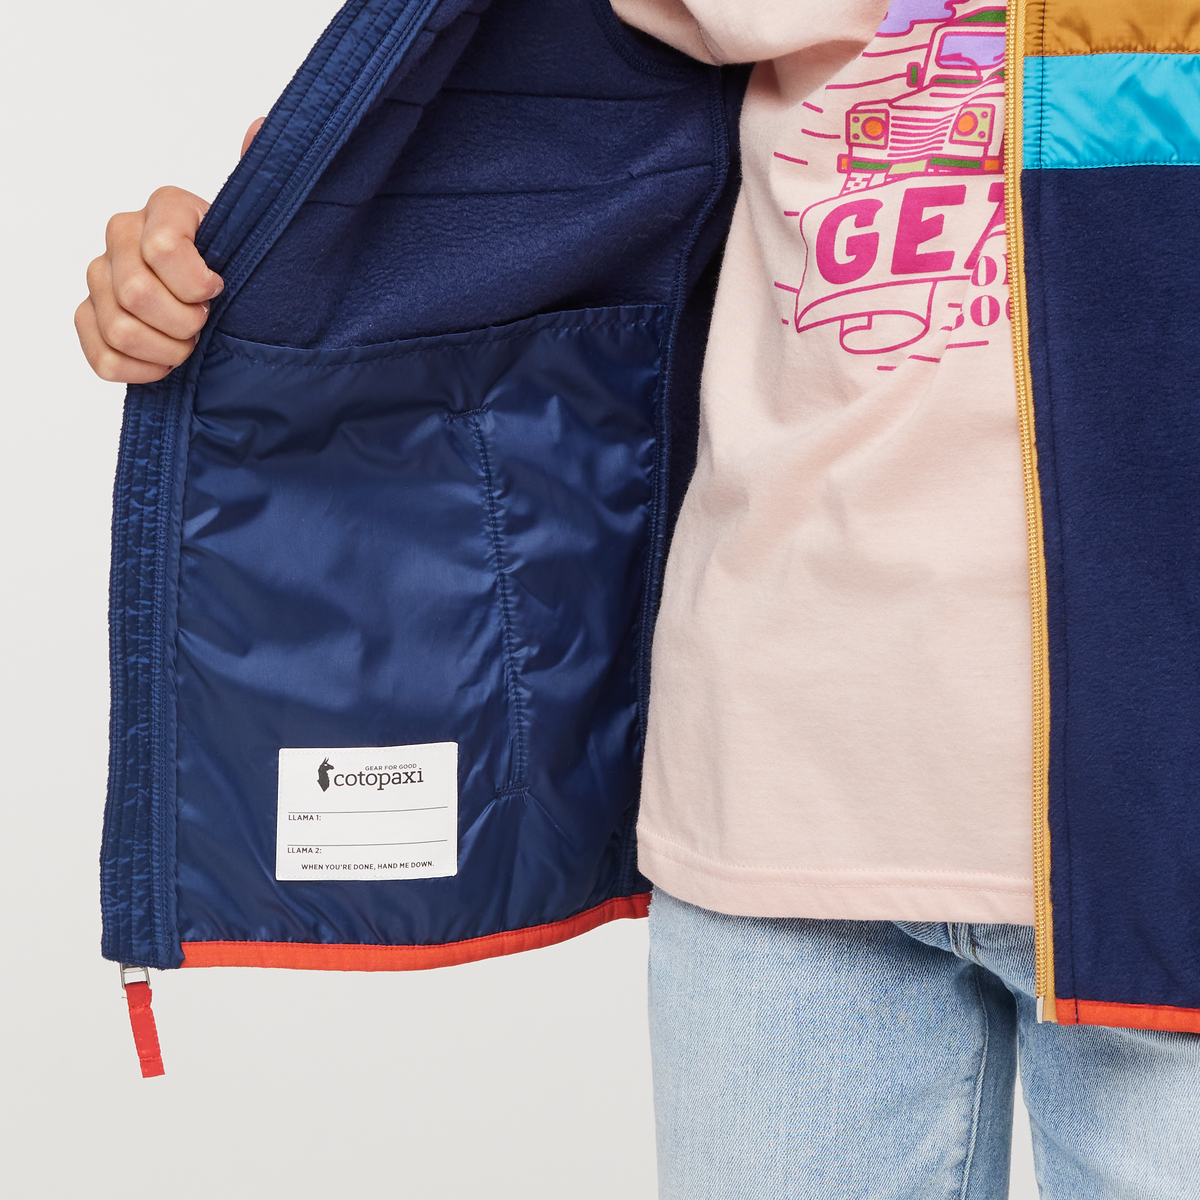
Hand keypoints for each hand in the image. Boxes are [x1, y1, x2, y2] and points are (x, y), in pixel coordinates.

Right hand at [75, 118, 264, 383]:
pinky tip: (167, 363)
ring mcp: (101, 278)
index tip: (220, 290)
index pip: (162, 247)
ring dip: (167, 350)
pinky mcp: (90, 318)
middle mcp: (123, 235)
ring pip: (120, 328)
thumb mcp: (263, 225)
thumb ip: (261, 178)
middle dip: (183, 322)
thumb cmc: (246, 263)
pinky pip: (102, 357)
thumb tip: (261, 127)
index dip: (195, 283)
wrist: (232, 303)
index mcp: (165, 208)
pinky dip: (141, 371)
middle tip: (207, 323)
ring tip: (191, 344)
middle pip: (138, 294)